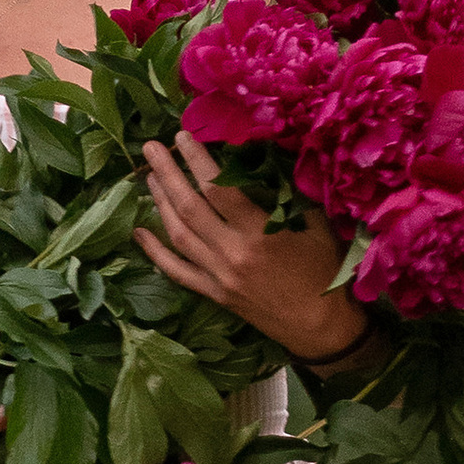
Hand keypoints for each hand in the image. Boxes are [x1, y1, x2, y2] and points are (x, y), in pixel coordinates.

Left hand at [135, 137, 367, 366]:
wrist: (322, 327)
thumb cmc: (325, 271)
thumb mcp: (317, 225)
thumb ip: (290, 193)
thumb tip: (268, 155)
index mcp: (259, 233)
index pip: (218, 188)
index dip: (197, 159)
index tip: (183, 136)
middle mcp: (232, 253)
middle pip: (189, 207)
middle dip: (167, 174)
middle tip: (151, 148)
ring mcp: (219, 276)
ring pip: (179, 235)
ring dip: (160, 203)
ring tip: (149, 177)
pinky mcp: (215, 294)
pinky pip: (177, 271)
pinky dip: (155, 252)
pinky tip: (139, 233)